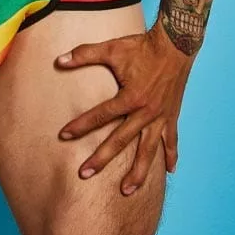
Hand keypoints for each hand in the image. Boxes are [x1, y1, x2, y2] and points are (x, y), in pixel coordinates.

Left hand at [55, 20, 194, 195]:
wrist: (175, 43)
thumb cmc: (142, 46)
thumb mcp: (112, 48)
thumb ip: (84, 54)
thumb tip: (59, 60)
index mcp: (131, 97)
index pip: (101, 116)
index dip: (80, 125)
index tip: (63, 136)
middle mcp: (146, 112)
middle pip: (120, 141)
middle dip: (101, 159)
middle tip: (84, 175)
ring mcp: (160, 117)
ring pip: (148, 151)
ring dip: (138, 172)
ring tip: (127, 191)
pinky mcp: (172, 116)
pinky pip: (172, 141)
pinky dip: (171, 156)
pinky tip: (170, 172)